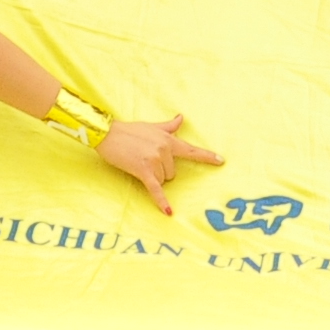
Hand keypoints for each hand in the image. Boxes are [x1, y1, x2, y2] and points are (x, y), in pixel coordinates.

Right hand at [93, 112, 224, 215]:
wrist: (108, 134)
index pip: (191, 150)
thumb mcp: (152, 127)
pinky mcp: (143, 170)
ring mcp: (155, 160)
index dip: (207, 157)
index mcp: (168, 140)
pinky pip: (156, 189)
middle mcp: (165, 149)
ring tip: (138, 163)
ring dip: (152, 177)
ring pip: (163, 180)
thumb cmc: (129, 130)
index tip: (221, 161)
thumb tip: (181, 117)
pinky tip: (168, 212)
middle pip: (172, 173)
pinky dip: (161, 201)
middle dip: (160, 171)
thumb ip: (168, 126)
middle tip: (144, 159)